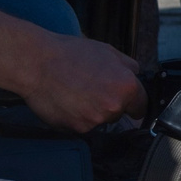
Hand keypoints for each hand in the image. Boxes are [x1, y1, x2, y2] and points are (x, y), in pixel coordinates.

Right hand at [14, 32, 145, 132]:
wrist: (38, 64)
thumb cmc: (71, 55)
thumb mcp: (110, 52)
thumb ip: (129, 67)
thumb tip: (135, 76)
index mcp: (126, 87)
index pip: (141, 106)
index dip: (135, 103)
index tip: (130, 104)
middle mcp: (113, 107)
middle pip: (119, 113)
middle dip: (110, 103)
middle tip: (92, 88)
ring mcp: (93, 120)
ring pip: (99, 120)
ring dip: (92, 111)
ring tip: (76, 92)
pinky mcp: (74, 128)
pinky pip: (81, 125)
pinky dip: (75, 117)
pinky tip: (67, 101)